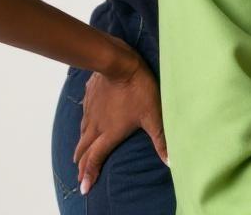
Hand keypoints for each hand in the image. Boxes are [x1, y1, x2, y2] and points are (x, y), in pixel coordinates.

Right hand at [73, 40, 168, 193]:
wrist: (118, 63)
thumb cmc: (138, 89)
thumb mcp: (153, 115)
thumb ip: (161, 140)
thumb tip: (172, 162)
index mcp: (109, 133)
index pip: (96, 158)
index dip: (88, 174)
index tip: (83, 188)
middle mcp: (96, 126)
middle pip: (84, 150)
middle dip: (81, 164)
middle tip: (78, 175)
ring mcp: (91, 111)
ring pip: (82, 133)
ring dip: (80, 146)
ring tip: (79, 154)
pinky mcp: (89, 97)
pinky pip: (84, 115)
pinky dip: (83, 125)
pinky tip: (85, 123)